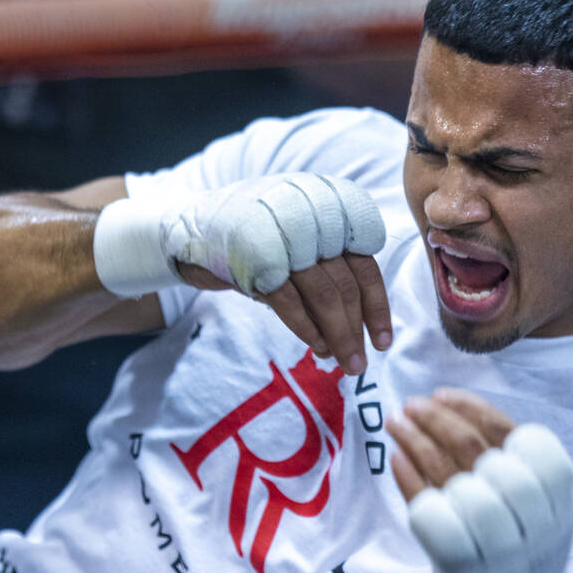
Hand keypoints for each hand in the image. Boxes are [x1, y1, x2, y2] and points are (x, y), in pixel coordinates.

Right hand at [93, 173, 390, 373]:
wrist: (189, 230)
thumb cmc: (252, 242)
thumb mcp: (296, 245)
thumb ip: (328, 266)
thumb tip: (361, 320)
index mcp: (327, 209)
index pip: (365, 261)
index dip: (377, 305)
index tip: (383, 340)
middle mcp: (310, 218)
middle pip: (347, 282)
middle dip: (357, 328)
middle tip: (360, 363)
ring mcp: (283, 237)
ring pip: (325, 294)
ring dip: (338, 334)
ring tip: (343, 362)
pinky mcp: (256, 258)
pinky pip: (290, 302)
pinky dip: (306, 329)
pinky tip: (315, 347)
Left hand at [389, 390, 572, 572]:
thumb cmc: (519, 547)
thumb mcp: (538, 507)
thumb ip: (511, 461)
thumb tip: (450, 402)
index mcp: (557, 504)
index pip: (523, 440)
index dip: (479, 411)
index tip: (444, 395)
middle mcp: (533, 525)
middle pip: (480, 454)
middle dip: (438, 420)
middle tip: (412, 404)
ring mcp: (498, 549)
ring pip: (449, 476)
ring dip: (414, 440)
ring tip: (394, 420)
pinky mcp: (460, 568)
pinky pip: (429, 511)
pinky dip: (408, 478)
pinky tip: (395, 457)